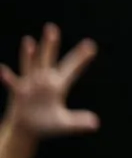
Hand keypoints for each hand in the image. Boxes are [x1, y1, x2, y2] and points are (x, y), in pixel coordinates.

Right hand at [0, 23, 98, 139]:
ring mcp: (30, 85)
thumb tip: (96, 124)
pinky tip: (2, 69)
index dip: (81, 58)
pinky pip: (13, 84)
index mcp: (58, 86)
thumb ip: (79, 122)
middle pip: (48, 59)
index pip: (72, 69)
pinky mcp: (18, 93)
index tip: (91, 44)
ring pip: (30, 66)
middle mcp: (44, 81)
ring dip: (29, 55)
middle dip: (50, 45)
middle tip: (52, 27)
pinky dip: (8, 78)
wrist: (26, 130)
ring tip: (29, 40)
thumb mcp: (64, 124)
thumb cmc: (46, 125)